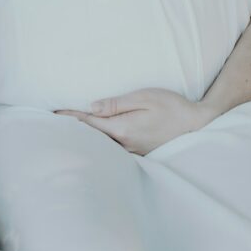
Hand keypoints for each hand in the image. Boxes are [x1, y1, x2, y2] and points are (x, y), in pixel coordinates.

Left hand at [55, 88, 221, 154]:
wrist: (199, 125)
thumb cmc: (173, 107)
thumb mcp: (145, 97)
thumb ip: (117, 104)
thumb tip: (92, 106)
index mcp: (122, 129)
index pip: (88, 123)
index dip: (69, 118)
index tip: (52, 115)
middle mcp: (124, 144)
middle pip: (91, 137)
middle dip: (72, 131)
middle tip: (51, 125)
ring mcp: (132, 151)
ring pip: (101, 145)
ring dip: (85, 138)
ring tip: (67, 133)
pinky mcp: (139, 153)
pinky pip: (113, 150)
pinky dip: (100, 144)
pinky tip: (94, 141)